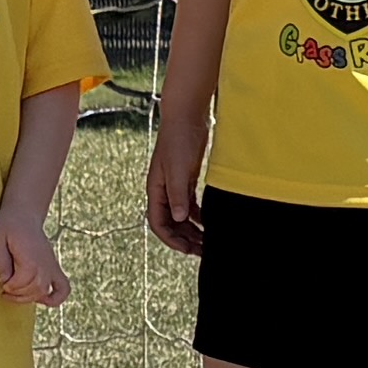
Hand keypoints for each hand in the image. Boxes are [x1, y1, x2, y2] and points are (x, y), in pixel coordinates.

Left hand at [0, 212, 67, 311]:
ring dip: (29, 297)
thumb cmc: (9, 226)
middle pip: (32, 290)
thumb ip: (0, 263)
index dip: (8, 287)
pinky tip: (45, 301)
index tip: (1, 283)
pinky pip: (63, 288)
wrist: (24, 214)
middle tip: (5, 289)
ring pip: (44, 292)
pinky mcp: (54, 268)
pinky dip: (57, 298)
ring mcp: (51, 267)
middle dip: (16, 294)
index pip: (19, 284)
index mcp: (30, 259)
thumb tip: (4, 281)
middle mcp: (44, 265)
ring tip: (16, 293)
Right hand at [145, 121, 208, 253]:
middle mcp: (163, 190)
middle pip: (170, 223)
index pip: (158, 223)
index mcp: (156, 189)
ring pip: (181, 216)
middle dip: (184, 239)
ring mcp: (175, 185)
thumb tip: (178, 219)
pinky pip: (190, 205)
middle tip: (202, 251)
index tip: (187, 250)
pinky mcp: (186, 179)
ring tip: (208, 241)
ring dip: (192, 230)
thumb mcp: (178, 168)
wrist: (187, 115)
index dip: (171, 239)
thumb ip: (177, 194)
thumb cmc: (180, 139)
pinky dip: (199, 216)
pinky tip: (211, 222)